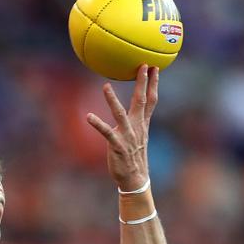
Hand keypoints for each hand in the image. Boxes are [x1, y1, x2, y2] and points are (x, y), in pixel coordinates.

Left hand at [86, 64, 158, 190]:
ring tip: (105, 86)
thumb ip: (136, 122)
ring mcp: (127, 135)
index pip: (151, 100)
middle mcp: (136, 127)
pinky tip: (88, 116)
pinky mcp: (117, 145)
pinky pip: (106, 132)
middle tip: (143, 66)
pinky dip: (97, 124)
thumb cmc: (133, 156)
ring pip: (120, 114)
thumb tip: (133, 112)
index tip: (155, 68)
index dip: (153, 84)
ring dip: (112, 100)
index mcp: (142, 124)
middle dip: (142, 83)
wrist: (135, 177)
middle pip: (141, 101)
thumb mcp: (137, 136)